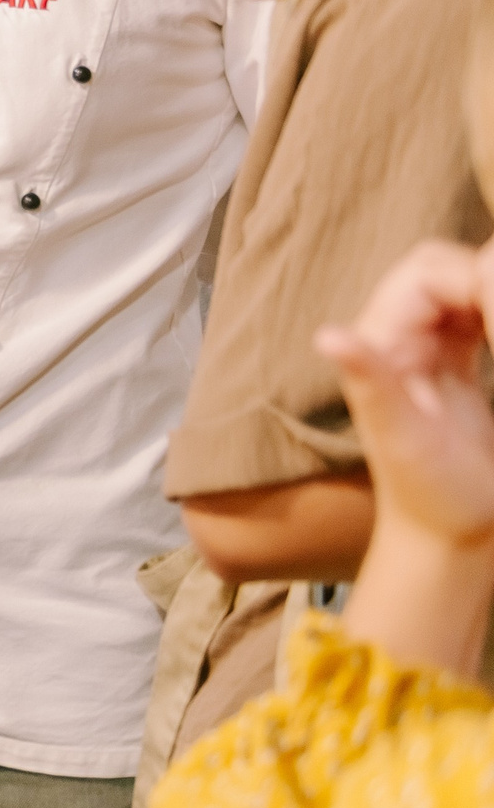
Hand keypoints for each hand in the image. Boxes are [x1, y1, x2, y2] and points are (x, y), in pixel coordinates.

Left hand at [317, 239, 493, 550]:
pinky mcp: (460, 367)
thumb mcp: (404, 439)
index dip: (478, 277)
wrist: (451, 539)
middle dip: (488, 276)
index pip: (428, 271)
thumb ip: (373, 382)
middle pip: (448, 268)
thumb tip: (330, 336)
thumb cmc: (430, 497)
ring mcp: (432, 350)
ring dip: (493, 293)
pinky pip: (481, 316)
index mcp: (384, 343)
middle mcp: (402, 338)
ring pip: (468, 287)